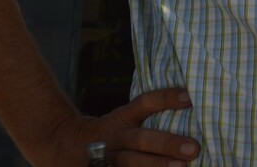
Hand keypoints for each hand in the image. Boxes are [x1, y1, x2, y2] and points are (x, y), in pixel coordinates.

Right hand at [41, 87, 199, 166]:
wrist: (62, 146)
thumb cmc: (107, 132)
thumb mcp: (122, 118)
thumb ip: (148, 117)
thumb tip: (188, 107)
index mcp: (121, 119)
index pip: (145, 103)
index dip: (166, 98)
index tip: (189, 97)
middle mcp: (116, 138)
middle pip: (142, 139)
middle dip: (167, 144)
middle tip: (193, 148)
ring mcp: (108, 158)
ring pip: (132, 162)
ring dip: (157, 165)